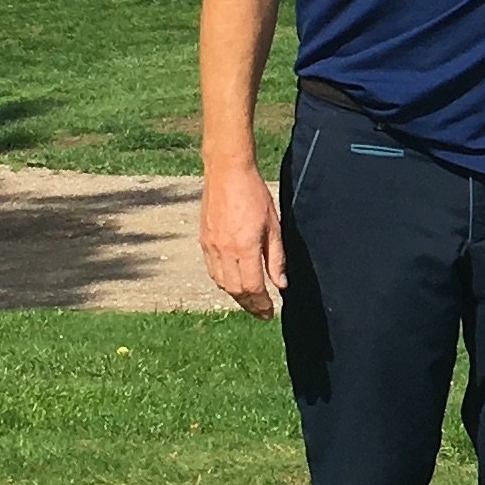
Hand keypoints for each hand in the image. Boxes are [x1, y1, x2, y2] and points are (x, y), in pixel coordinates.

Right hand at [200, 161, 284, 316]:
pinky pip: (212, 270)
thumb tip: (281, 284)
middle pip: (235, 290)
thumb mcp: (273, 226)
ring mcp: (211, 246)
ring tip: (250, 301)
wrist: (227, 172)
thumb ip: (276, 258)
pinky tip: (233, 283)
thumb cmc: (254, 195)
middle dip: (250, 305)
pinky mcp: (203, 240)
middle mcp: (224, 250)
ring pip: (221, 283)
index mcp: (244, 247)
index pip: (252, 287)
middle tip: (262, 312)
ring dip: (236, 296)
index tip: (270, 311)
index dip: (262, 304)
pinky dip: (223, 282)